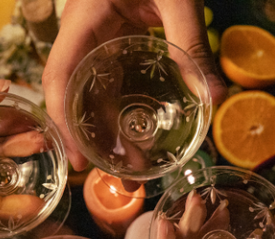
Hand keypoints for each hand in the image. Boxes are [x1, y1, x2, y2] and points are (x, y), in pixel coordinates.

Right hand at [42, 0, 227, 169]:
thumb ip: (192, 43)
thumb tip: (215, 96)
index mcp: (84, 20)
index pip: (59, 77)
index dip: (65, 123)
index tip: (80, 161)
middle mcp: (85, 34)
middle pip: (77, 96)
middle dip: (96, 142)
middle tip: (125, 182)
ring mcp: (99, 38)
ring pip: (94, 94)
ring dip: (112, 133)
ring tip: (139, 170)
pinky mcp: (117, 39)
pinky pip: (113, 82)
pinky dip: (125, 111)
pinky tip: (144, 136)